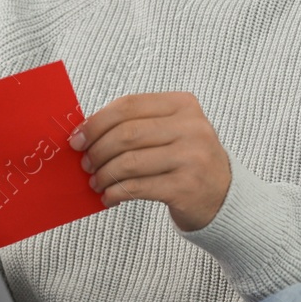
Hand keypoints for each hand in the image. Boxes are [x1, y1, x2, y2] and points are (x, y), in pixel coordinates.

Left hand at [69, 92, 230, 231]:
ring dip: (104, 175)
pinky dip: (115, 193)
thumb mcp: (172, 131)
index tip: (77, 138)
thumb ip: (137, 125)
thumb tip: (85, 133)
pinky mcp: (186, 187)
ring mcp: (191, 157)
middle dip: (97, 150)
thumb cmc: (187, 160)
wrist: (223, 195)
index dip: (96, 122)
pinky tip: (109, 197)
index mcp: (183, 105)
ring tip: (96, 182)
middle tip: (85, 164)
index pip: (129, 105)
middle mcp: (191, 128)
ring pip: (129, 163)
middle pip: (126, 134)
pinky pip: (137, 188)